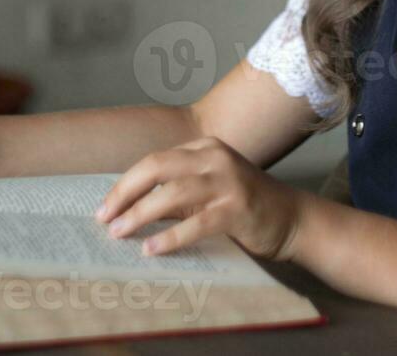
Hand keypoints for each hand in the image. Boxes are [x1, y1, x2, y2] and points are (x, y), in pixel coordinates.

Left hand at [94, 137, 304, 261]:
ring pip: (172, 194)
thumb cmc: (245, 206)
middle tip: (103, 218)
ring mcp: (228, 182)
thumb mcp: (209, 188)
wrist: (293, 219)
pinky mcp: (238, 209)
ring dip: (140, 215)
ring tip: (120, 233)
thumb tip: (129, 209)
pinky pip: (195, 223)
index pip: (155, 161)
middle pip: (157, 168)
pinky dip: (169, 237)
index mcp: (205, 147)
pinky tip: (151, 249)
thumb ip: (177, 191)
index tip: (105, 206)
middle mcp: (215, 158)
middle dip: (125, 193)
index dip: (126, 183)